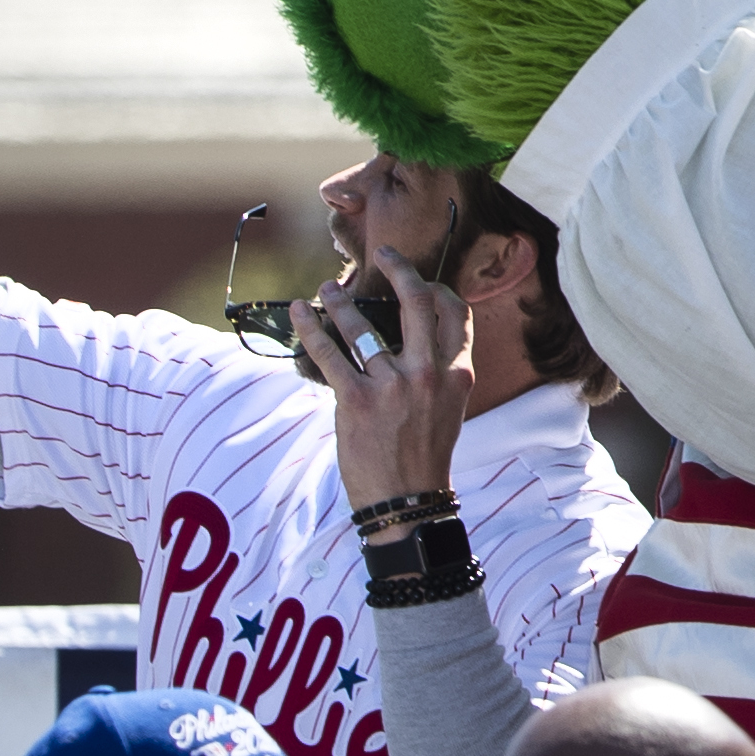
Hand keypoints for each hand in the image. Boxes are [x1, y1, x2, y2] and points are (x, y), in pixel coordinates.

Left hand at [292, 246, 475, 543]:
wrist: (406, 504)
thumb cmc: (425, 456)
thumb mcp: (449, 410)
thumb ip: (439, 371)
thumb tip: (415, 336)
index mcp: (457, 374)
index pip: (455, 313)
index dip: (437, 287)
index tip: (417, 279)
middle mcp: (428, 374)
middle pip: (417, 301)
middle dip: (399, 268)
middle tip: (383, 251)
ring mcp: (392, 386)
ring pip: (363, 325)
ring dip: (340, 300)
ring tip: (327, 289)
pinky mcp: (357, 401)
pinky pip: (329, 354)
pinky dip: (308, 329)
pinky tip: (298, 313)